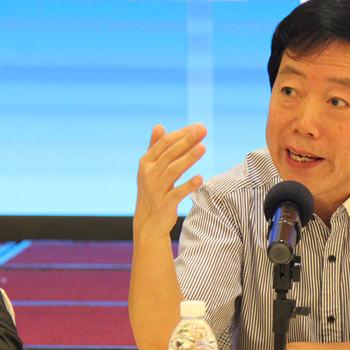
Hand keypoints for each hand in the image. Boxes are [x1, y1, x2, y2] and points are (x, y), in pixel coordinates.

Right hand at [134, 123, 206, 241]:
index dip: (182, 133)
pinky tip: (200, 178)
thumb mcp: (150, 169)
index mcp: (146, 162)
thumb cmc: (152, 192)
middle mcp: (149, 174)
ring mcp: (155, 189)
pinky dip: (188, 186)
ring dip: (188, 158)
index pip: (165, 143)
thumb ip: (155, 147)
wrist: (147, 224)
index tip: (198, 126)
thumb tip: (158, 125)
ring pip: (173, 170)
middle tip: (203, 129)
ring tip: (203, 148)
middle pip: (170, 153)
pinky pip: (177, 193)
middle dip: (187, 140)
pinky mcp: (164, 204)